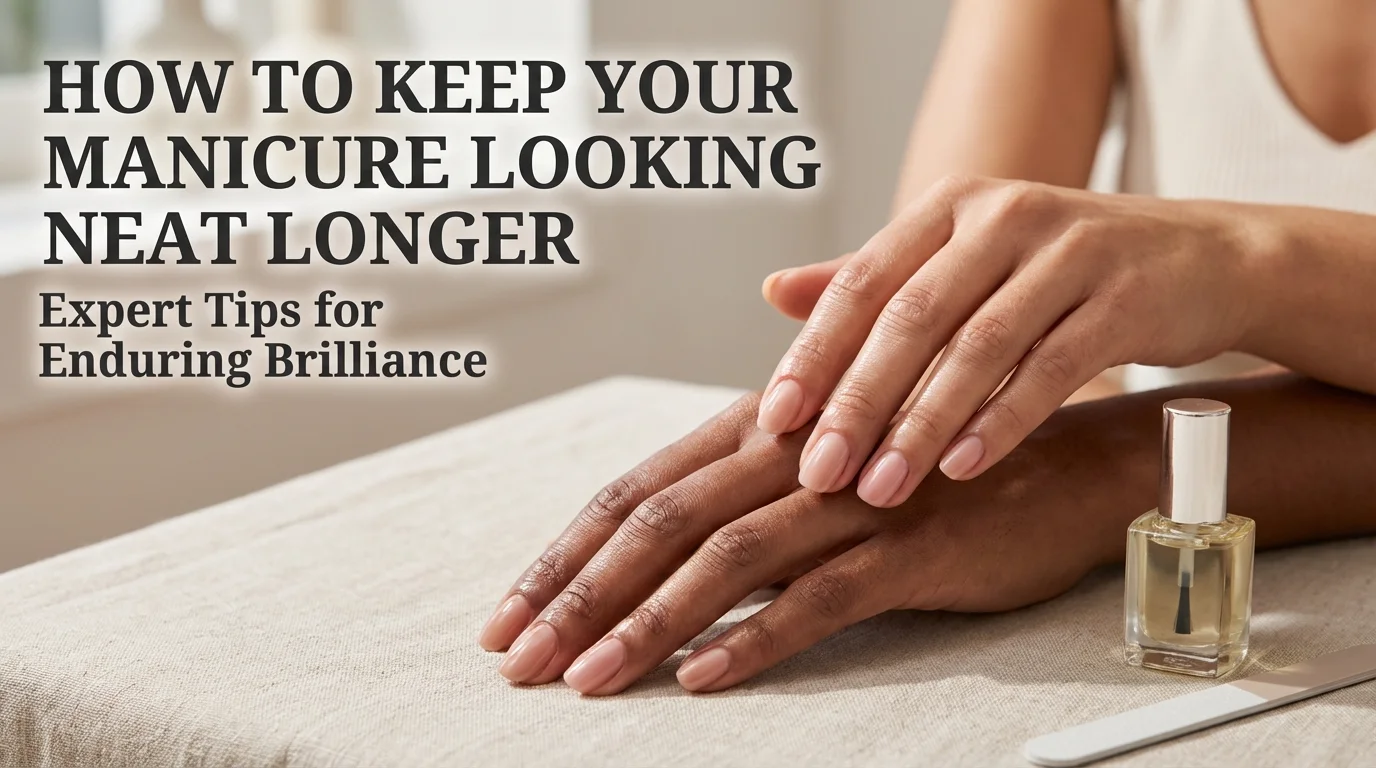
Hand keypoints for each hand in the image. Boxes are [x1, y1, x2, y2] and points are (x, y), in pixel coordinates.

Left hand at [477, 391, 1123, 694]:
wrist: (1060, 463)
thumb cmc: (922, 463)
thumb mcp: (823, 461)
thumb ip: (742, 478)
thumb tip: (656, 521)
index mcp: (758, 429)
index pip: (637, 490)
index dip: (566, 553)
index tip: (508, 613)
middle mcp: (794, 455)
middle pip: (663, 522)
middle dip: (580, 594)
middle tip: (518, 658)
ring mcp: (853, 500)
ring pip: (729, 560)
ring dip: (648, 622)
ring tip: (587, 677)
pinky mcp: (913, 549)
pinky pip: (823, 596)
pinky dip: (758, 636)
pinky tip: (705, 674)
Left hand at [755, 175, 1255, 506]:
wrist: (1202, 260)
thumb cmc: (1059, 272)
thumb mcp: (965, 259)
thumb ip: (873, 278)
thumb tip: (774, 291)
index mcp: (951, 206)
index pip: (863, 282)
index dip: (814, 353)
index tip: (774, 421)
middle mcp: (1004, 216)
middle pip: (913, 316)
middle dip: (859, 400)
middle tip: (820, 472)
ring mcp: (1070, 253)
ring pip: (978, 347)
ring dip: (922, 424)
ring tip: (880, 488)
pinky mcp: (1125, 299)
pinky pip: (1051, 368)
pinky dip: (1002, 421)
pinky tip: (961, 469)